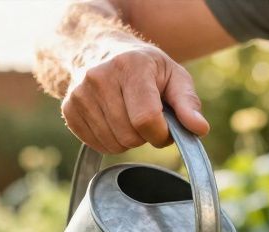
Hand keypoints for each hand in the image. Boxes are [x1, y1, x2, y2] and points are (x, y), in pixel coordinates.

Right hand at [62, 40, 208, 153]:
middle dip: (145, 136)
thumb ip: (188, 103)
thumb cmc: (144, 67)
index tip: (165, 127)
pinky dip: (111, 141)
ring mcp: (80, 94)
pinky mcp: (69, 110)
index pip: (146, 119)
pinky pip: (98, 145)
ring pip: (114, 144)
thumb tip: (199, 129)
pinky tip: (113, 120)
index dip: (161, 133)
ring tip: (129, 116)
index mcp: (130, 66)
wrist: (99, 50)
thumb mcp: (173, 75)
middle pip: (130, 136)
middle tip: (146, 117)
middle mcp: (100, 77)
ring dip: (128, 140)